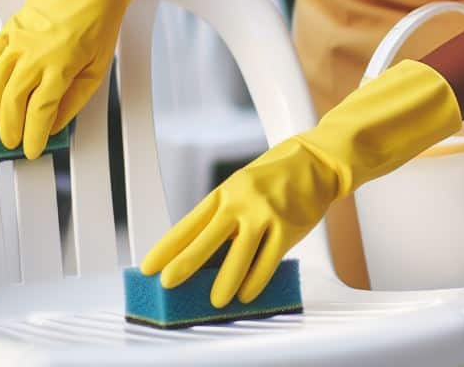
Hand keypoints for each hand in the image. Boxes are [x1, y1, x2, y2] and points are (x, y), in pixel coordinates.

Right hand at [0, 0, 134, 158]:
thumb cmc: (101, 20)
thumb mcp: (98, 64)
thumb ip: (75, 97)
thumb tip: (54, 123)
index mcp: (61, 66)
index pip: (39, 113)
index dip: (32, 137)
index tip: (30, 152)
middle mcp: (35, 55)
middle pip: (11, 102)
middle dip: (7, 128)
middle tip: (7, 143)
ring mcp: (20, 40)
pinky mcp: (12, 26)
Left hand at [139, 135, 338, 306]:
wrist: (314, 162)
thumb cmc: (274, 179)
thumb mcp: (242, 188)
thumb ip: (225, 217)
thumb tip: (203, 256)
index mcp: (225, 191)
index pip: (189, 222)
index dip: (167, 245)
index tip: (149, 265)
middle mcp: (241, 201)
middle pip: (207, 237)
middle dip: (185, 263)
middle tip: (168, 283)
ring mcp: (265, 213)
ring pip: (239, 254)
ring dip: (225, 282)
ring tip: (216, 301)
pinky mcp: (287, 227)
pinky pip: (268, 261)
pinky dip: (256, 280)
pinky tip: (247, 293)